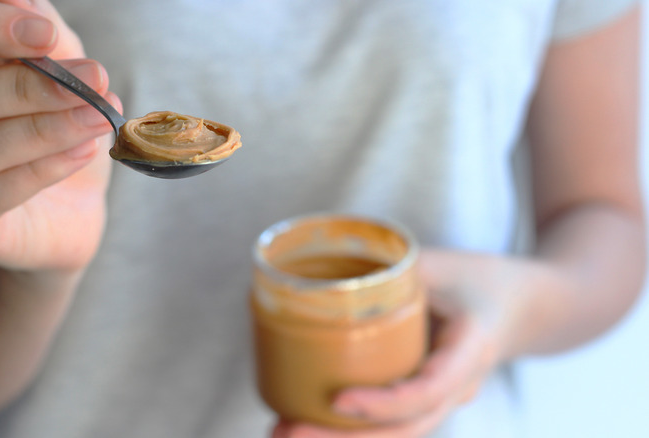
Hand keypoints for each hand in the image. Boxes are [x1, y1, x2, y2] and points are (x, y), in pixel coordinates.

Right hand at [0, 0, 119, 270]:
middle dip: (29, 86)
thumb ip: (40, 31)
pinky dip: (40, 171)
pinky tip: (83, 153)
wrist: (68, 211)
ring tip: (97, 119)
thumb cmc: (54, 129)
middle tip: (94, 81)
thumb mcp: (57, 68)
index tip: (44, 33)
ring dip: (40, 130)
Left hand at [272, 249, 538, 437]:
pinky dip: (348, 430)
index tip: (338, 401)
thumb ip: (391, 268)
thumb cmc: (480, 280)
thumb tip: (321, 274)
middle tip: (285, 431)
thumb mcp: (441, 264)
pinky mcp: (423, 400)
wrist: (524, 309)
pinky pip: (388, 424)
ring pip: (394, 436)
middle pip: (404, 431)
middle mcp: (457, 388)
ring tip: (279, 432)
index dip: (384, 402)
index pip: (429, 390)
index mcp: (470, 351)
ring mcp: (442, 400)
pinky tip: (303, 423)